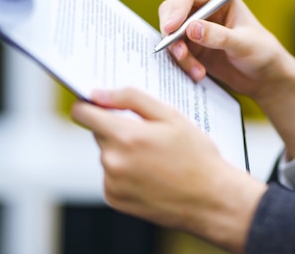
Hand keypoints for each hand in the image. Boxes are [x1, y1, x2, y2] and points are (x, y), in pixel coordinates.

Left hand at [71, 88, 265, 252]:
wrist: (210, 199)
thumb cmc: (196, 156)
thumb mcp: (171, 116)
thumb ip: (131, 99)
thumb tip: (99, 93)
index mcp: (125, 136)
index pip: (83, 113)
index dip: (91, 104)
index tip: (102, 104)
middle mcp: (112, 161)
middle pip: (99, 132)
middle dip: (118, 128)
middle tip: (150, 135)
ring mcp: (112, 183)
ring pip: (107, 154)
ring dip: (123, 151)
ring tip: (156, 157)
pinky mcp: (114, 199)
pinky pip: (111, 176)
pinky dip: (126, 172)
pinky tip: (151, 174)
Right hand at [158, 0, 285, 99]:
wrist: (264, 76)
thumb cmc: (262, 52)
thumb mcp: (243, 44)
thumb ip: (218, 36)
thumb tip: (191, 28)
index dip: (177, 8)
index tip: (171, 28)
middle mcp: (204, 9)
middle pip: (171, 10)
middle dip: (170, 31)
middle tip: (177, 51)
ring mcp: (196, 28)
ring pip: (171, 34)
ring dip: (178, 52)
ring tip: (197, 70)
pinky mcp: (192, 47)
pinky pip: (176, 52)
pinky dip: (183, 64)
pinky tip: (199, 74)